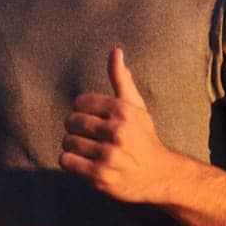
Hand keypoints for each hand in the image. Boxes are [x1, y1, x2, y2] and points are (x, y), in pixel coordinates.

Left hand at [60, 47, 182, 203]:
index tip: (93, 119)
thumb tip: (115, 51)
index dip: (83, 110)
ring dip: (72, 146)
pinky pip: (66, 161)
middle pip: (72, 121)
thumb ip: (121, 80)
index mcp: (123, 111)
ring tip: (86, 149)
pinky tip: (83, 162)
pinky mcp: (99, 175)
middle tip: (87, 135)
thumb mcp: (136, 107)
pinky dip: (70, 162)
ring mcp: (108, 155)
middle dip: (75, 128)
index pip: (81, 102)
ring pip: (67, 142)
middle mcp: (117, 131)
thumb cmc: (144, 137)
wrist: (159, 174)